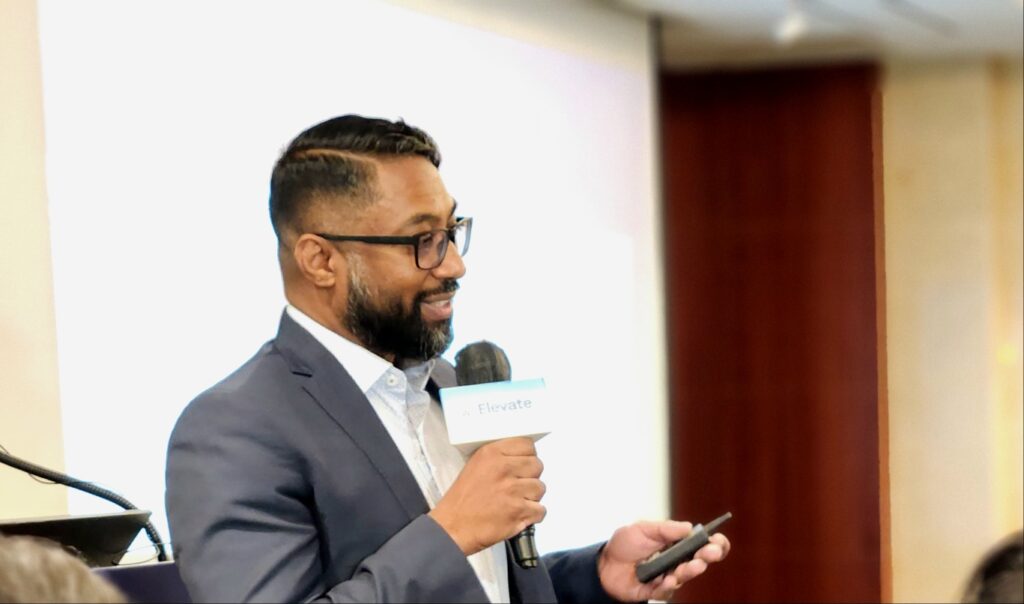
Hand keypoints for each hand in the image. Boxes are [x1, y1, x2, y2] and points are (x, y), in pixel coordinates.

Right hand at [428, 437, 545, 555]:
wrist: (453, 527)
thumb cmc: (462, 500)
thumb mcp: (475, 466)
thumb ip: (498, 458)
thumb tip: (521, 457)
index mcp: (491, 453)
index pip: (527, 444)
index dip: (528, 456)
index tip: (522, 464)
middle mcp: (504, 469)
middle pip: (537, 465)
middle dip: (530, 476)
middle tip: (519, 485)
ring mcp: (513, 491)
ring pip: (540, 488)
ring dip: (532, 497)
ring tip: (516, 501)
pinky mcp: (519, 512)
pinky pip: (541, 510)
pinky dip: (532, 515)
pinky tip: (520, 515)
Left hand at [597, 520, 729, 601]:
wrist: (604, 564)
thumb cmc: (625, 545)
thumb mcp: (642, 528)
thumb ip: (665, 529)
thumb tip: (689, 527)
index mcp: (677, 544)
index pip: (702, 544)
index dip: (715, 543)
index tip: (718, 541)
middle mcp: (676, 561)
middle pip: (700, 561)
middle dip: (708, 556)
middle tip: (709, 553)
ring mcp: (668, 577)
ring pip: (685, 576)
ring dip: (690, 571)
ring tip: (692, 566)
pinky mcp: (657, 591)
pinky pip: (667, 591)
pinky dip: (668, 586)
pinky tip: (668, 580)